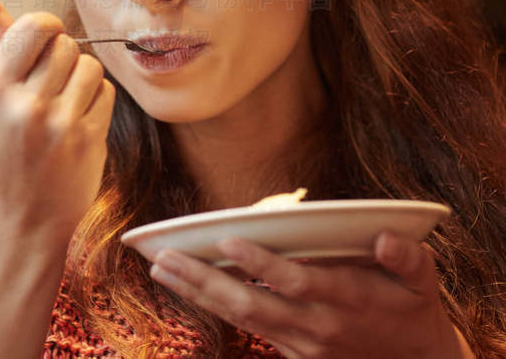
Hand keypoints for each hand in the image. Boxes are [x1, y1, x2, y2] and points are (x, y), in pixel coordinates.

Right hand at [0, 0, 115, 243]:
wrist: (20, 225)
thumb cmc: (2, 158)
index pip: (32, 28)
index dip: (45, 25)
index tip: (46, 38)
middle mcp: (25, 106)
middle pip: (65, 45)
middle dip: (63, 55)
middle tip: (53, 81)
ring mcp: (59, 125)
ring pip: (89, 66)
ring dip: (83, 77)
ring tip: (66, 102)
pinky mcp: (88, 141)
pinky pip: (106, 94)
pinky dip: (97, 100)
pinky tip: (80, 121)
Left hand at [149, 230, 473, 357]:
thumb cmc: (413, 311)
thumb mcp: (422, 282)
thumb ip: (407, 258)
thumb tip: (386, 236)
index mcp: (346, 300)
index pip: (295, 282)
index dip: (260, 264)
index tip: (228, 241)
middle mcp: (316, 324)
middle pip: (251, 304)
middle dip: (205, 280)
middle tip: (167, 257)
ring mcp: (299, 342)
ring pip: (240, 317)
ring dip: (198, 293)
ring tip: (161, 267)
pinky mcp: (290, 350)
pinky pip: (245, 325)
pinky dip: (212, 305)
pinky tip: (185, 286)